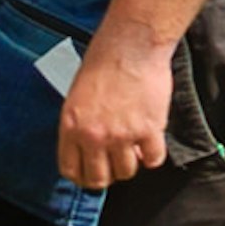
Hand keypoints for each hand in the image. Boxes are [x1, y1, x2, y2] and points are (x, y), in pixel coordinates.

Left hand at [58, 34, 175, 191]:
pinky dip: (154, 155)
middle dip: (107, 176)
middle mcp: (94, 136)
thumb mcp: (77, 97)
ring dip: (131, 164)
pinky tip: (152, 143)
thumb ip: (79, 126)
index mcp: (71, 127)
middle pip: (98, 179)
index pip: (71, 170)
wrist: (132, 46)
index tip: (92, 173)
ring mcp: (122, 134)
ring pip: (126, 172)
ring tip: (135, 149)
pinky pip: (153, 159)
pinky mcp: (149, 129)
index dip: (83, 176)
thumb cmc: (104, 63)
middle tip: (115, 165)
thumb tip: (87, 148)